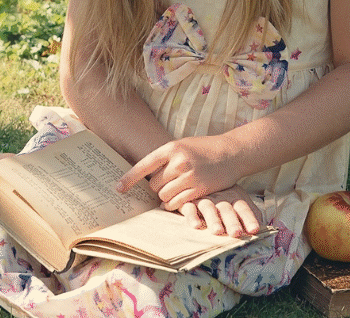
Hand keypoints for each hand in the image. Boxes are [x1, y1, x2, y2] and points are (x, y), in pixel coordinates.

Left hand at [117, 135, 240, 209]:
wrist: (231, 153)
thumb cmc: (204, 148)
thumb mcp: (183, 145)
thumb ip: (166, 158)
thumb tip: (146, 175)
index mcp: (171, 148)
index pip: (144, 165)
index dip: (129, 179)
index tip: (118, 189)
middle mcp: (179, 162)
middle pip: (154, 185)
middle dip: (156, 188)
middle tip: (166, 184)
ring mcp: (189, 176)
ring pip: (164, 196)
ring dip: (166, 197)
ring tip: (175, 190)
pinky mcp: (199, 189)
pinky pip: (177, 204)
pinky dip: (174, 205)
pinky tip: (178, 200)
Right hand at [179, 186, 264, 236]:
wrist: (196, 179)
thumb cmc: (222, 196)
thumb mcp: (237, 200)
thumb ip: (250, 213)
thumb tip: (265, 228)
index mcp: (234, 197)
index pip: (243, 208)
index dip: (249, 218)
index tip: (254, 230)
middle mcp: (220, 198)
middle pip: (227, 209)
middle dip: (232, 221)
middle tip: (236, 233)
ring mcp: (203, 198)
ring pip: (209, 208)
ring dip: (213, 220)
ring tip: (218, 231)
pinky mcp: (186, 201)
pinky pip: (188, 208)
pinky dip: (192, 216)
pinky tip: (195, 226)